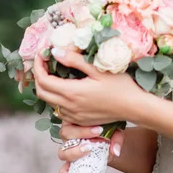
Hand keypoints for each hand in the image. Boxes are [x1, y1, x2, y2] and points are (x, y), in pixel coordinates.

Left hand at [33, 49, 147, 125]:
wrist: (134, 107)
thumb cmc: (120, 86)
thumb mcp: (98, 69)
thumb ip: (75, 60)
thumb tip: (56, 52)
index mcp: (72, 92)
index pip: (43, 80)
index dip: (38, 66)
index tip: (42, 54)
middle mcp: (69, 107)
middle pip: (41, 93)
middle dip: (38, 76)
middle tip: (45, 62)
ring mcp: (74, 116)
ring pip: (49, 102)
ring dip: (47, 88)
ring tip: (55, 72)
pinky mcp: (79, 120)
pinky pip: (60, 109)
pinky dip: (57, 97)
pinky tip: (67, 87)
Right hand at [57, 121, 124, 172]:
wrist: (110, 141)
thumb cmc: (108, 130)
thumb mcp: (114, 130)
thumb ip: (116, 138)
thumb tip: (115, 151)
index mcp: (77, 121)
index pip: (74, 122)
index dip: (84, 129)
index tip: (100, 130)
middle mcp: (70, 135)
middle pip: (65, 134)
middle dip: (78, 137)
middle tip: (90, 145)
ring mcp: (69, 150)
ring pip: (62, 152)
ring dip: (72, 154)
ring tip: (85, 155)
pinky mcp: (71, 163)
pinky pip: (63, 169)